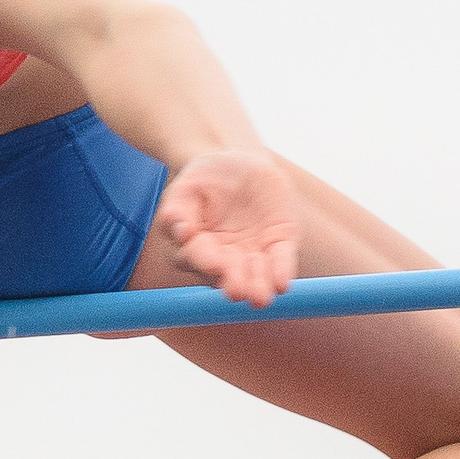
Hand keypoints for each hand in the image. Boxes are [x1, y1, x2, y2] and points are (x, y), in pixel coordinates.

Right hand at [157, 149, 298, 306]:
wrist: (244, 161)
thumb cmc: (209, 176)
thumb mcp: (188, 185)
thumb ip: (178, 208)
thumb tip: (180, 231)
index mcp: (196, 244)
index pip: (196, 257)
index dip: (204, 261)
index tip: (213, 264)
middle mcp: (223, 256)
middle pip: (225, 275)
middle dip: (232, 282)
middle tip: (236, 291)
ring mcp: (252, 252)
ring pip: (254, 276)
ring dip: (257, 286)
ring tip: (260, 297)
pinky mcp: (279, 244)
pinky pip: (281, 261)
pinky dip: (281, 272)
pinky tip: (281, 283)